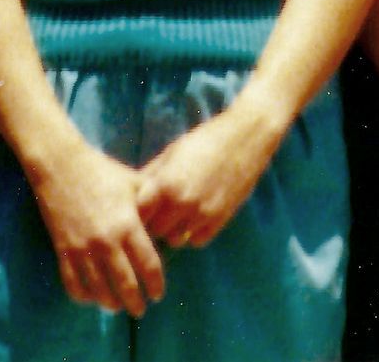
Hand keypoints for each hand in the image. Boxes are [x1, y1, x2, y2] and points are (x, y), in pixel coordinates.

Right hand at [31, 143, 165, 316]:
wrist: (61, 166)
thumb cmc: (102, 171)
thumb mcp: (134, 183)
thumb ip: (151, 205)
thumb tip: (166, 224)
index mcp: (128, 225)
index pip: (148, 264)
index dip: (156, 284)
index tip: (158, 294)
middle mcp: (107, 241)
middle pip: (125, 284)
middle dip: (135, 302)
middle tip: (141, 310)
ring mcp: (83, 248)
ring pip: (99, 288)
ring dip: (110, 303)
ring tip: (117, 307)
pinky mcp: (63, 249)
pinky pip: (73, 282)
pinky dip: (82, 295)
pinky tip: (90, 298)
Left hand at [136, 107, 279, 249]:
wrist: (246, 138)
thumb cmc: (205, 140)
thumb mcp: (171, 153)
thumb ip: (150, 176)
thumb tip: (131, 194)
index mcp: (166, 183)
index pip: (138, 214)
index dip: (136, 211)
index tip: (139, 207)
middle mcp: (182, 203)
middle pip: (154, 230)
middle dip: (154, 222)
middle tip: (158, 210)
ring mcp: (202, 214)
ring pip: (175, 239)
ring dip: (172, 229)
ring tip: (177, 212)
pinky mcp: (220, 220)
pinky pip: (196, 241)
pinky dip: (192, 232)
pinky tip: (195, 214)